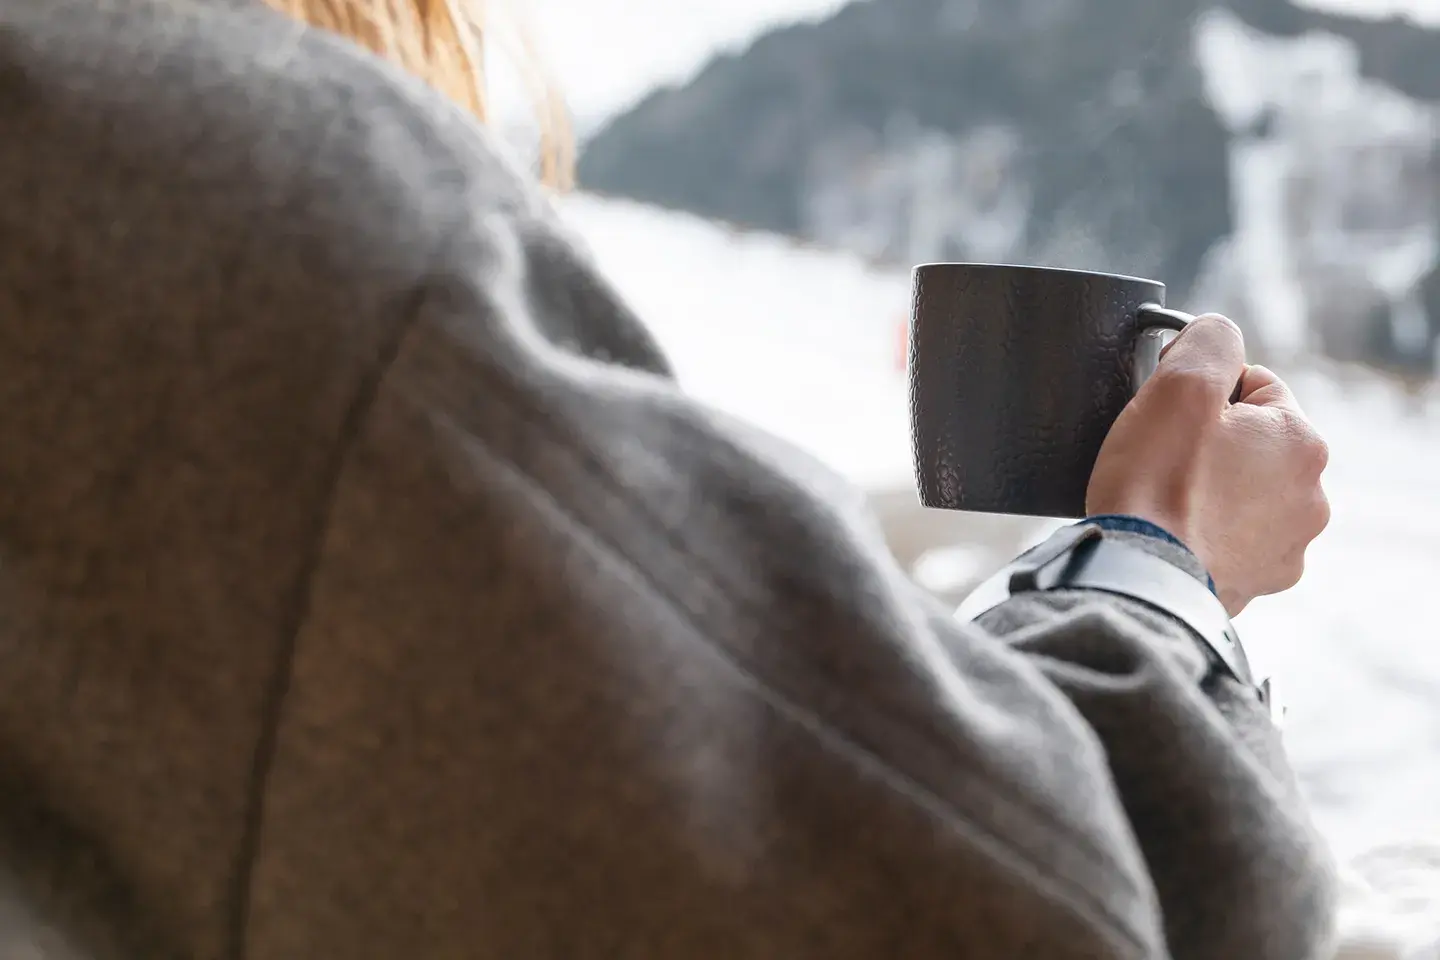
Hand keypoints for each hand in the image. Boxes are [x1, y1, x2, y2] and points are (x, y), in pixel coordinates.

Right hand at [1087, 314, 1329, 615]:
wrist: (1140, 579)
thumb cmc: (1158, 484)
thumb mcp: (1180, 385)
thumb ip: (1209, 340)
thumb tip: (1216, 334)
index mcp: (1301, 440)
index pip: (1253, 384)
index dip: (1201, 391)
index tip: (1166, 414)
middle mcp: (1310, 495)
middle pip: (1250, 442)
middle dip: (1210, 443)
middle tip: (1161, 458)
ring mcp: (1287, 546)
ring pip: (1242, 492)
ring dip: (1211, 489)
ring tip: (1165, 500)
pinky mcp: (1257, 583)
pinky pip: (1231, 540)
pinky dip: (1205, 534)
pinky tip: (1174, 534)